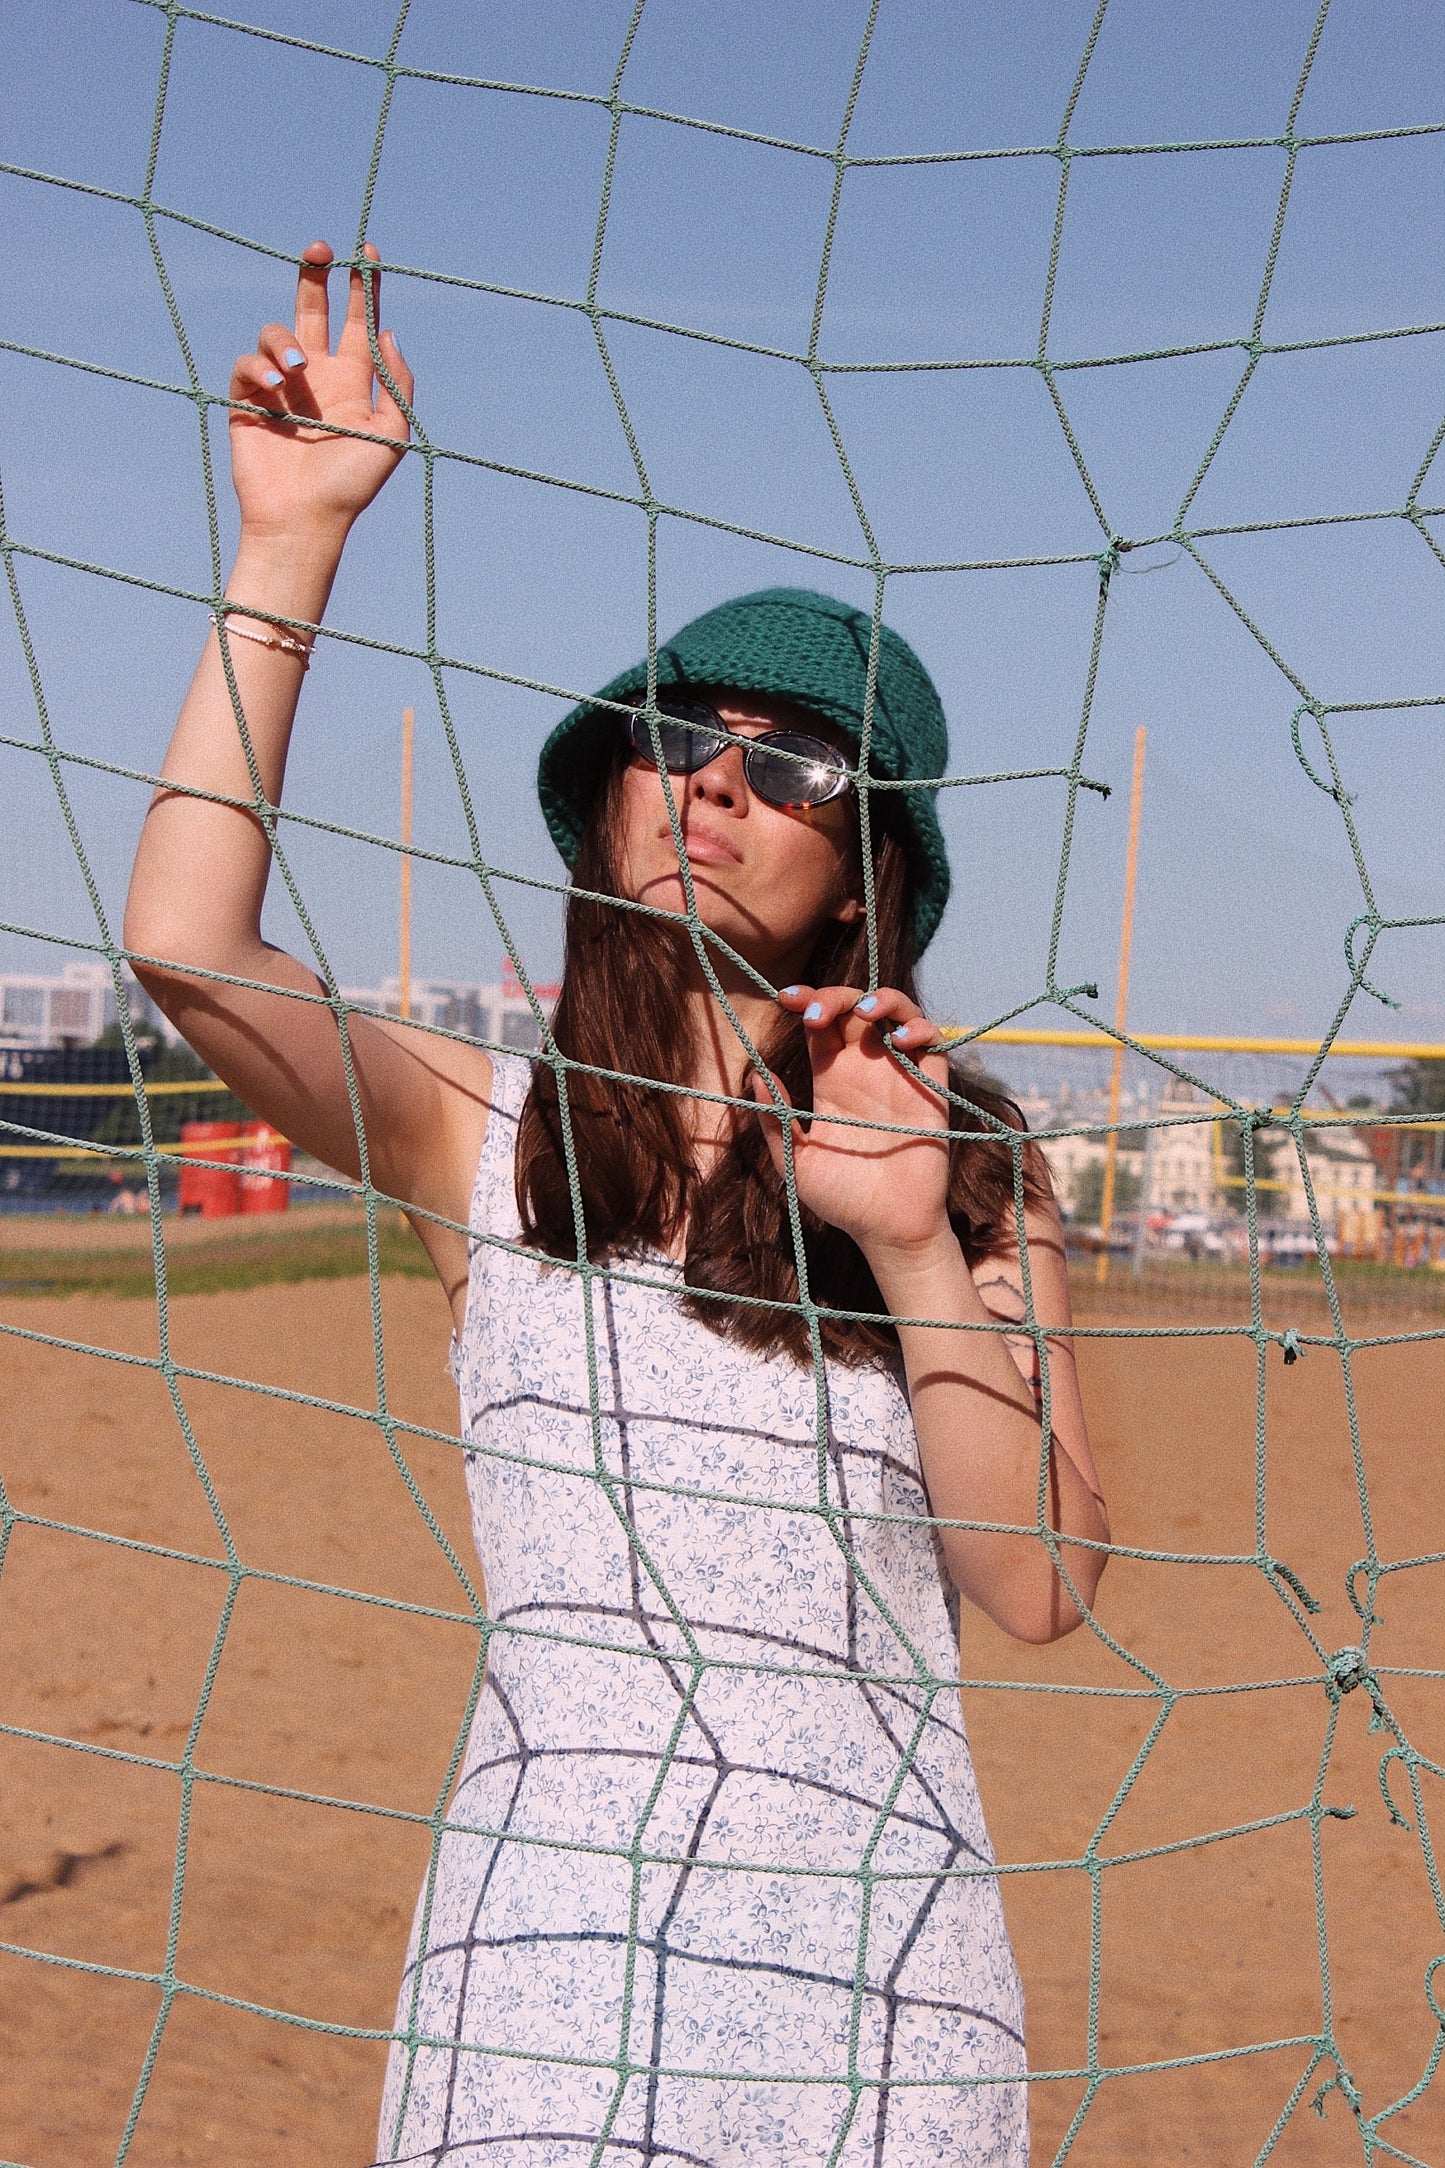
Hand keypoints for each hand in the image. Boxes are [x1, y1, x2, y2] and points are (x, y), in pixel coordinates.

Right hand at [228, 240, 412, 542]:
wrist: (304, 520)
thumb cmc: (350, 486)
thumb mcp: (391, 435)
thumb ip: (396, 383)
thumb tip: (387, 333)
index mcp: (352, 382)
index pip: (358, 322)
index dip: (363, 289)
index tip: (367, 254)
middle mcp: (315, 377)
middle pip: (313, 309)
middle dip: (316, 275)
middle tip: (319, 249)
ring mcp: (280, 387)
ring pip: (277, 332)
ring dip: (284, 339)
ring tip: (295, 370)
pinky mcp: (248, 402)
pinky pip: (247, 364)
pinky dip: (259, 367)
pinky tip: (276, 388)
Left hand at [752, 984, 953, 1265]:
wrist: (888, 1229)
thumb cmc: (841, 1199)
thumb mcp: (798, 1161)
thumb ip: (778, 1122)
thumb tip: (755, 1077)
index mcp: (831, 1079)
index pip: (821, 1024)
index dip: (806, 1002)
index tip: (786, 999)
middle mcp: (865, 1069)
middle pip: (853, 1008)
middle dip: (835, 997)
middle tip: (816, 1013)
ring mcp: (899, 1075)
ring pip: (897, 1014)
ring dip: (882, 1000)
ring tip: (864, 1011)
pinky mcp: (931, 1089)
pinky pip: (934, 1044)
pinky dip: (921, 1029)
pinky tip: (901, 1039)